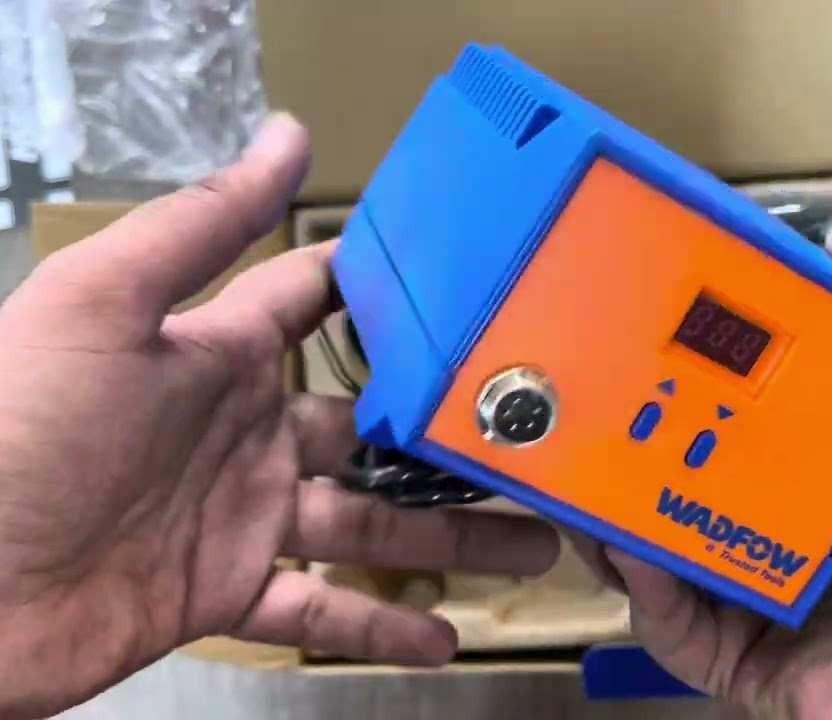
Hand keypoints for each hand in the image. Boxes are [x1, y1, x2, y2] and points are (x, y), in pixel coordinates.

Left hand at [0, 115, 558, 717]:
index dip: (385, 292)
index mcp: (218, 356)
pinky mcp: (223, 590)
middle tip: (530, 435)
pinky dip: (380, 628)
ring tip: (533, 545)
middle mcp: (242, 432)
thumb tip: (288, 138)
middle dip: (448, 434)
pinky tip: (442, 641)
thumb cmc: (15, 429)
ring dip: (451, 535)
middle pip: (371, 428)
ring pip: (370, 523)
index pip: (315, 304)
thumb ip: (203, 227)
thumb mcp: (104, 304)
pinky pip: (319, 609)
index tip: (470, 286)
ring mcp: (239, 515)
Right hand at [572, 226, 831, 717]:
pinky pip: (666, 618)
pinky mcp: (732, 655)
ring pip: (662, 544)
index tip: (654, 324)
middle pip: (693, 471)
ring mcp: (755, 592)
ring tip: (578, 469)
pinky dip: (640, 585)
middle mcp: (789, 524)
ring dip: (617, 509)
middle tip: (587, 397)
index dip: (702, 368)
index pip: (749, 406)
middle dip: (638, 438)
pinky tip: (626, 546)